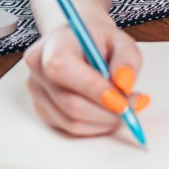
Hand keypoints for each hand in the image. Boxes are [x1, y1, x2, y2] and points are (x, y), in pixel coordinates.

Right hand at [22, 17, 148, 136]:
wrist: (78, 42)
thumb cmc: (97, 41)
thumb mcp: (120, 40)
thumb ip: (127, 59)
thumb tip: (123, 85)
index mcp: (53, 44)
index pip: (63, 69)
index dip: (94, 89)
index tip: (123, 101)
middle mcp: (38, 68)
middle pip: (69, 103)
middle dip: (106, 112)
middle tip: (131, 108)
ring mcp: (37, 91)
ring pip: (71, 121)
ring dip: (103, 122)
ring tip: (123, 108)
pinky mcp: (42, 109)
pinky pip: (69, 128)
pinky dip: (94, 126)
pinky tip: (106, 111)